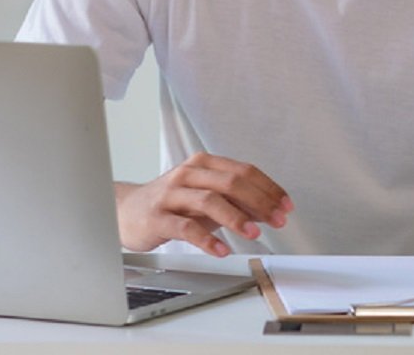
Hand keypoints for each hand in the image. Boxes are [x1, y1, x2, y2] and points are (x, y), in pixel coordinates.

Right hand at [114, 153, 292, 256]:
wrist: (127, 211)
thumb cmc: (172, 203)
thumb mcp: (207, 198)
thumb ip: (237, 201)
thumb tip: (271, 210)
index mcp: (204, 164)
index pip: (244, 171)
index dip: (268, 188)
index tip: (285, 206)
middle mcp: (189, 174)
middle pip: (230, 182)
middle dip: (259, 201)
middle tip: (278, 220)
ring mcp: (172, 194)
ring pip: (210, 200)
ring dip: (236, 217)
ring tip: (254, 233)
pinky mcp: (158, 217)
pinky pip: (186, 227)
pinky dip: (207, 239)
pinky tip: (222, 250)